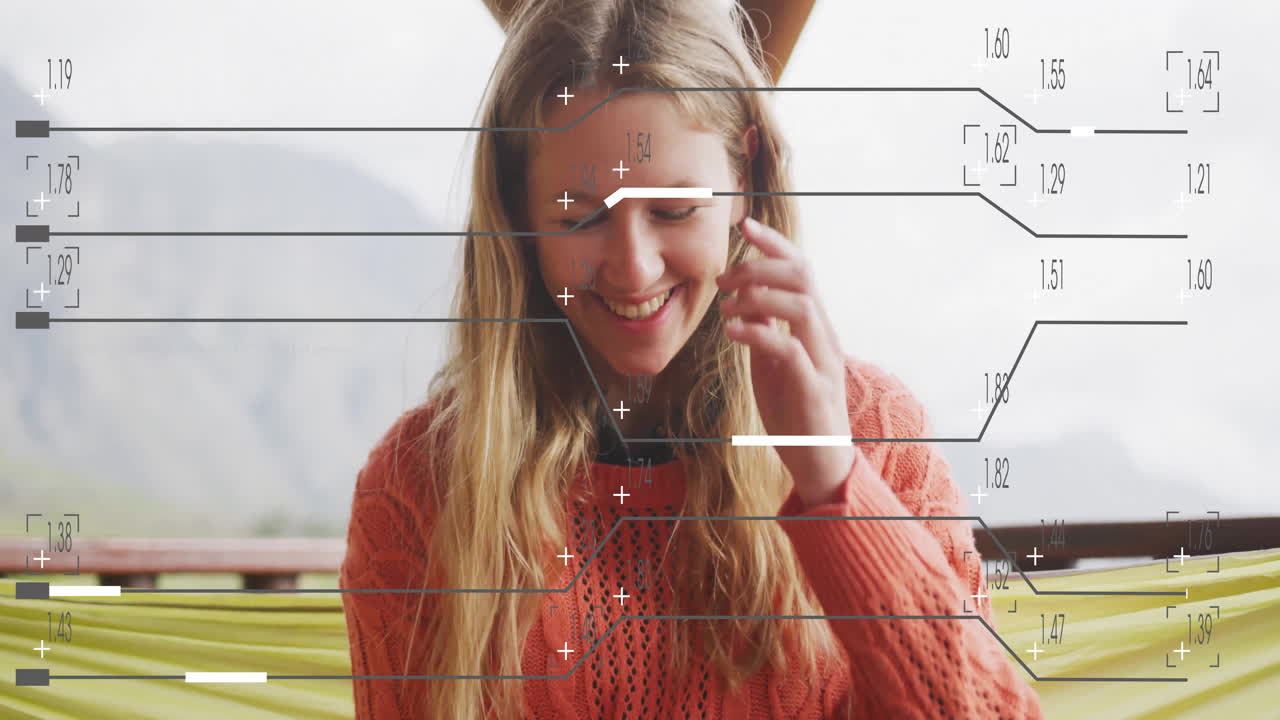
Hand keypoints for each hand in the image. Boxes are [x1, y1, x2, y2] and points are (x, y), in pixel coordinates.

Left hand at [717, 216, 856, 508]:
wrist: (819, 460)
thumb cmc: (796, 410)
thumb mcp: (774, 362)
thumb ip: (766, 329)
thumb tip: (745, 299)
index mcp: (815, 326)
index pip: (800, 269)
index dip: (774, 242)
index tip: (744, 224)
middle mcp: (824, 336)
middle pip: (802, 277)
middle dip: (759, 265)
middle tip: (723, 279)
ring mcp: (822, 360)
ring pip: (801, 305)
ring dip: (757, 297)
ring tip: (725, 307)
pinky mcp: (813, 388)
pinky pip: (788, 349)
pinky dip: (757, 332)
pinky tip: (732, 331)